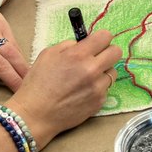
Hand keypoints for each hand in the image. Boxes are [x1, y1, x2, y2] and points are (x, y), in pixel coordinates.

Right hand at [9, 31, 122, 148]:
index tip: (96, 43)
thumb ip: (69, 45)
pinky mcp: (99, 102)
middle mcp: (92, 70)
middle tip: (97, 57)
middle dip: (107, 52)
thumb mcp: (48, 55)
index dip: (101, 38)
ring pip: (112, 72)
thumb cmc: (38, 84)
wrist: (36, 114)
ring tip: (86, 78)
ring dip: (103, 72)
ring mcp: (97, 87)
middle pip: (116, 52)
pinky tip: (82, 92)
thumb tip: (83, 43)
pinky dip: (97, 88)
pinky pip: (105, 89)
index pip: (105, 36)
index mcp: (78, 55)